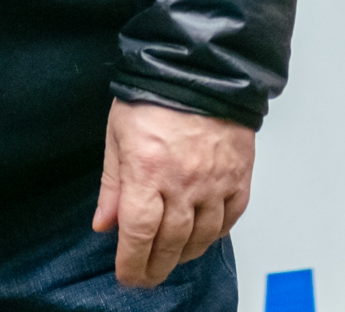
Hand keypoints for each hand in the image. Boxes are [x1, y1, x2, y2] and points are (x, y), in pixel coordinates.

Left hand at [93, 100, 255, 288]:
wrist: (200, 68)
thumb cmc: (154, 94)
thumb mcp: (117, 135)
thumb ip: (112, 184)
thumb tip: (105, 224)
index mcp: (147, 170)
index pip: (139, 233)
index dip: (132, 262)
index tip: (127, 275)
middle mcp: (184, 182)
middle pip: (171, 242)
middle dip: (155, 266)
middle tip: (146, 276)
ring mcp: (216, 181)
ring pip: (202, 236)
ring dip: (184, 254)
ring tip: (171, 259)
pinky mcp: (239, 176)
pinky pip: (231, 218)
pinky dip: (216, 233)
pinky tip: (203, 236)